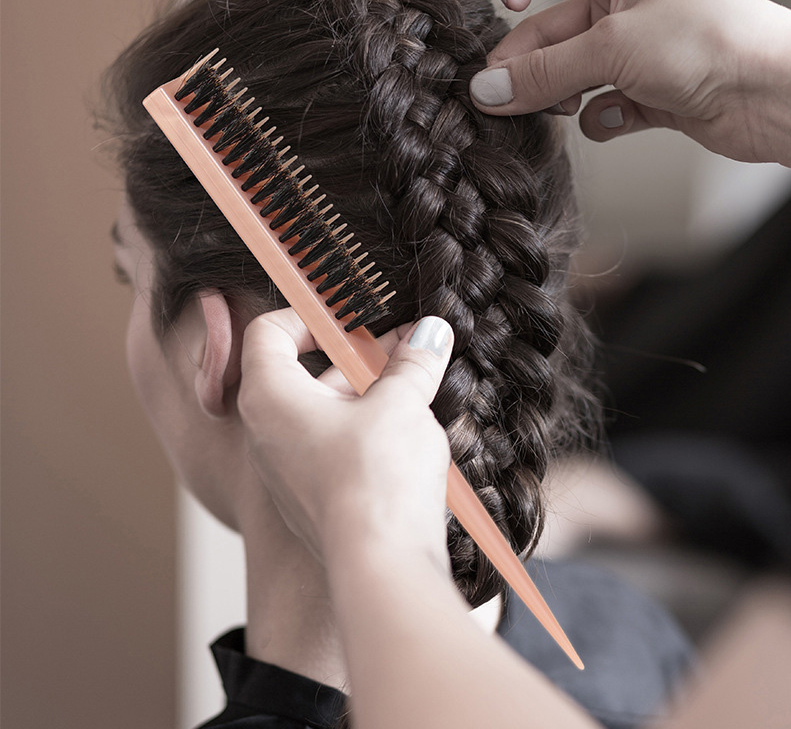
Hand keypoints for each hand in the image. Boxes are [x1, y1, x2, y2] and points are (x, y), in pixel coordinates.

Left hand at [237, 309, 453, 564]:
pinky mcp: (310, 496)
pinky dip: (362, 425)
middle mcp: (266, 432)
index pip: (268, 333)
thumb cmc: (376, 479)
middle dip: (354, 354)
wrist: (380, 568)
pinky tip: (406, 424)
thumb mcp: (401, 404)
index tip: (350, 317)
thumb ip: (413, 363)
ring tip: (415, 378)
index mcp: (269, 397)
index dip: (308, 315)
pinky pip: (329, 444)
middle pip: (300, 370)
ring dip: (364, 389)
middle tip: (399, 345)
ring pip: (319, 409)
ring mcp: (285, 468)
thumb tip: (431, 332)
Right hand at [470, 0, 790, 167]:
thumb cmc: (713, 41)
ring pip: (567, 74)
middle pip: (546, 28)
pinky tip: (621, 118)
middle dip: (526, 64)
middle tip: (503, 97)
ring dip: (558, 97)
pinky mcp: (643, 93)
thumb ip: (544, 72)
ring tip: (566, 108)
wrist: (771, 94)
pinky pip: (598, 108)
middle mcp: (620, 1)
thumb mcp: (612, 47)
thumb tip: (488, 88)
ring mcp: (631, 50)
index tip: (510, 4)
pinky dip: (602, 118)